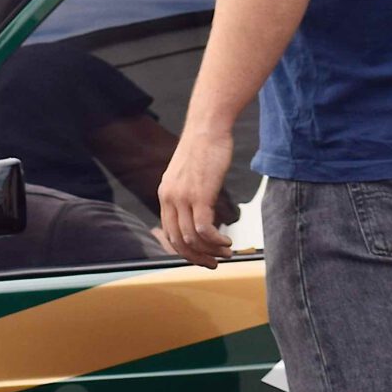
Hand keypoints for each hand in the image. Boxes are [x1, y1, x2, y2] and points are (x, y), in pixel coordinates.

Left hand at [155, 123, 236, 268]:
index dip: (185, 250)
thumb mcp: (189, 174)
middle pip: (178, 240)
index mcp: (165, 195)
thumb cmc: (204, 148)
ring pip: (192, 238)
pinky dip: (216, 241)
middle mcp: (169, 198)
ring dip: (210, 251)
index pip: (169, 232)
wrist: (208, 127)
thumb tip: (200, 211)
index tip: (201, 256)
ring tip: (226, 252)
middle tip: (214, 263)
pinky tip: (227, 241)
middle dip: (196, 257)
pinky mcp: (199, 195)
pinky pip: (204, 229)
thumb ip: (189, 194)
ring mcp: (183, 198)